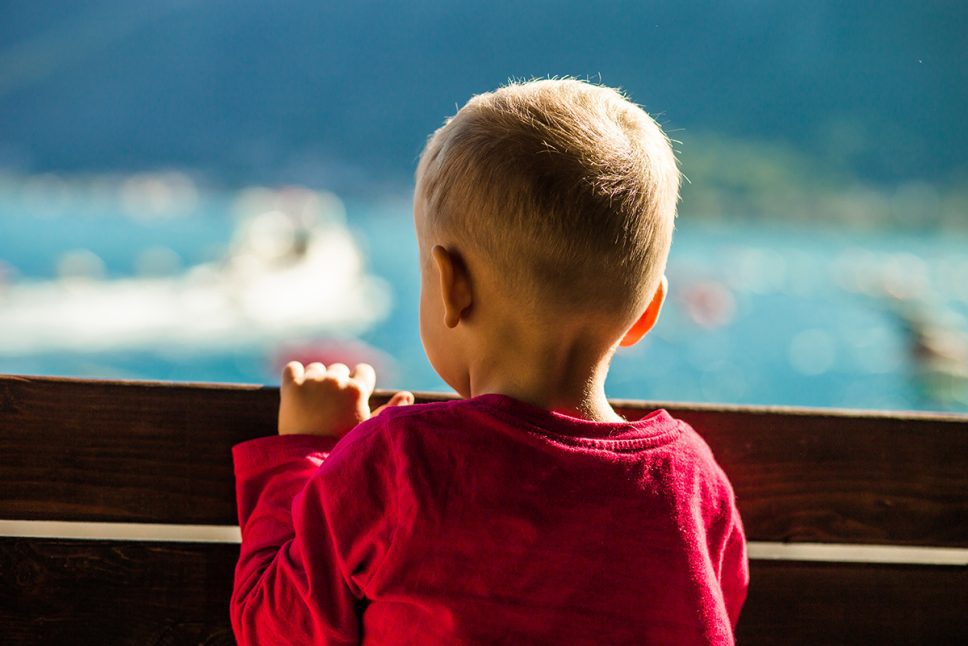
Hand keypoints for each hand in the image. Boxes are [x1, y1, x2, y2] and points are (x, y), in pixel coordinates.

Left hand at [278, 361, 412, 436]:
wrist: (308, 461)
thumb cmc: (343, 448)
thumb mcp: (368, 429)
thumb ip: (389, 409)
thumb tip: (407, 394)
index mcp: (357, 389)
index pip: (363, 370)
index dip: (359, 383)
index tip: (353, 398)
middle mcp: (335, 381)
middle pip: (339, 369)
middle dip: (337, 383)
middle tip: (331, 405)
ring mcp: (312, 382)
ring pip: (315, 368)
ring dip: (315, 380)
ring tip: (313, 402)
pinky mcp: (291, 387)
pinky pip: (292, 368)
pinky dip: (294, 376)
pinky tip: (298, 392)